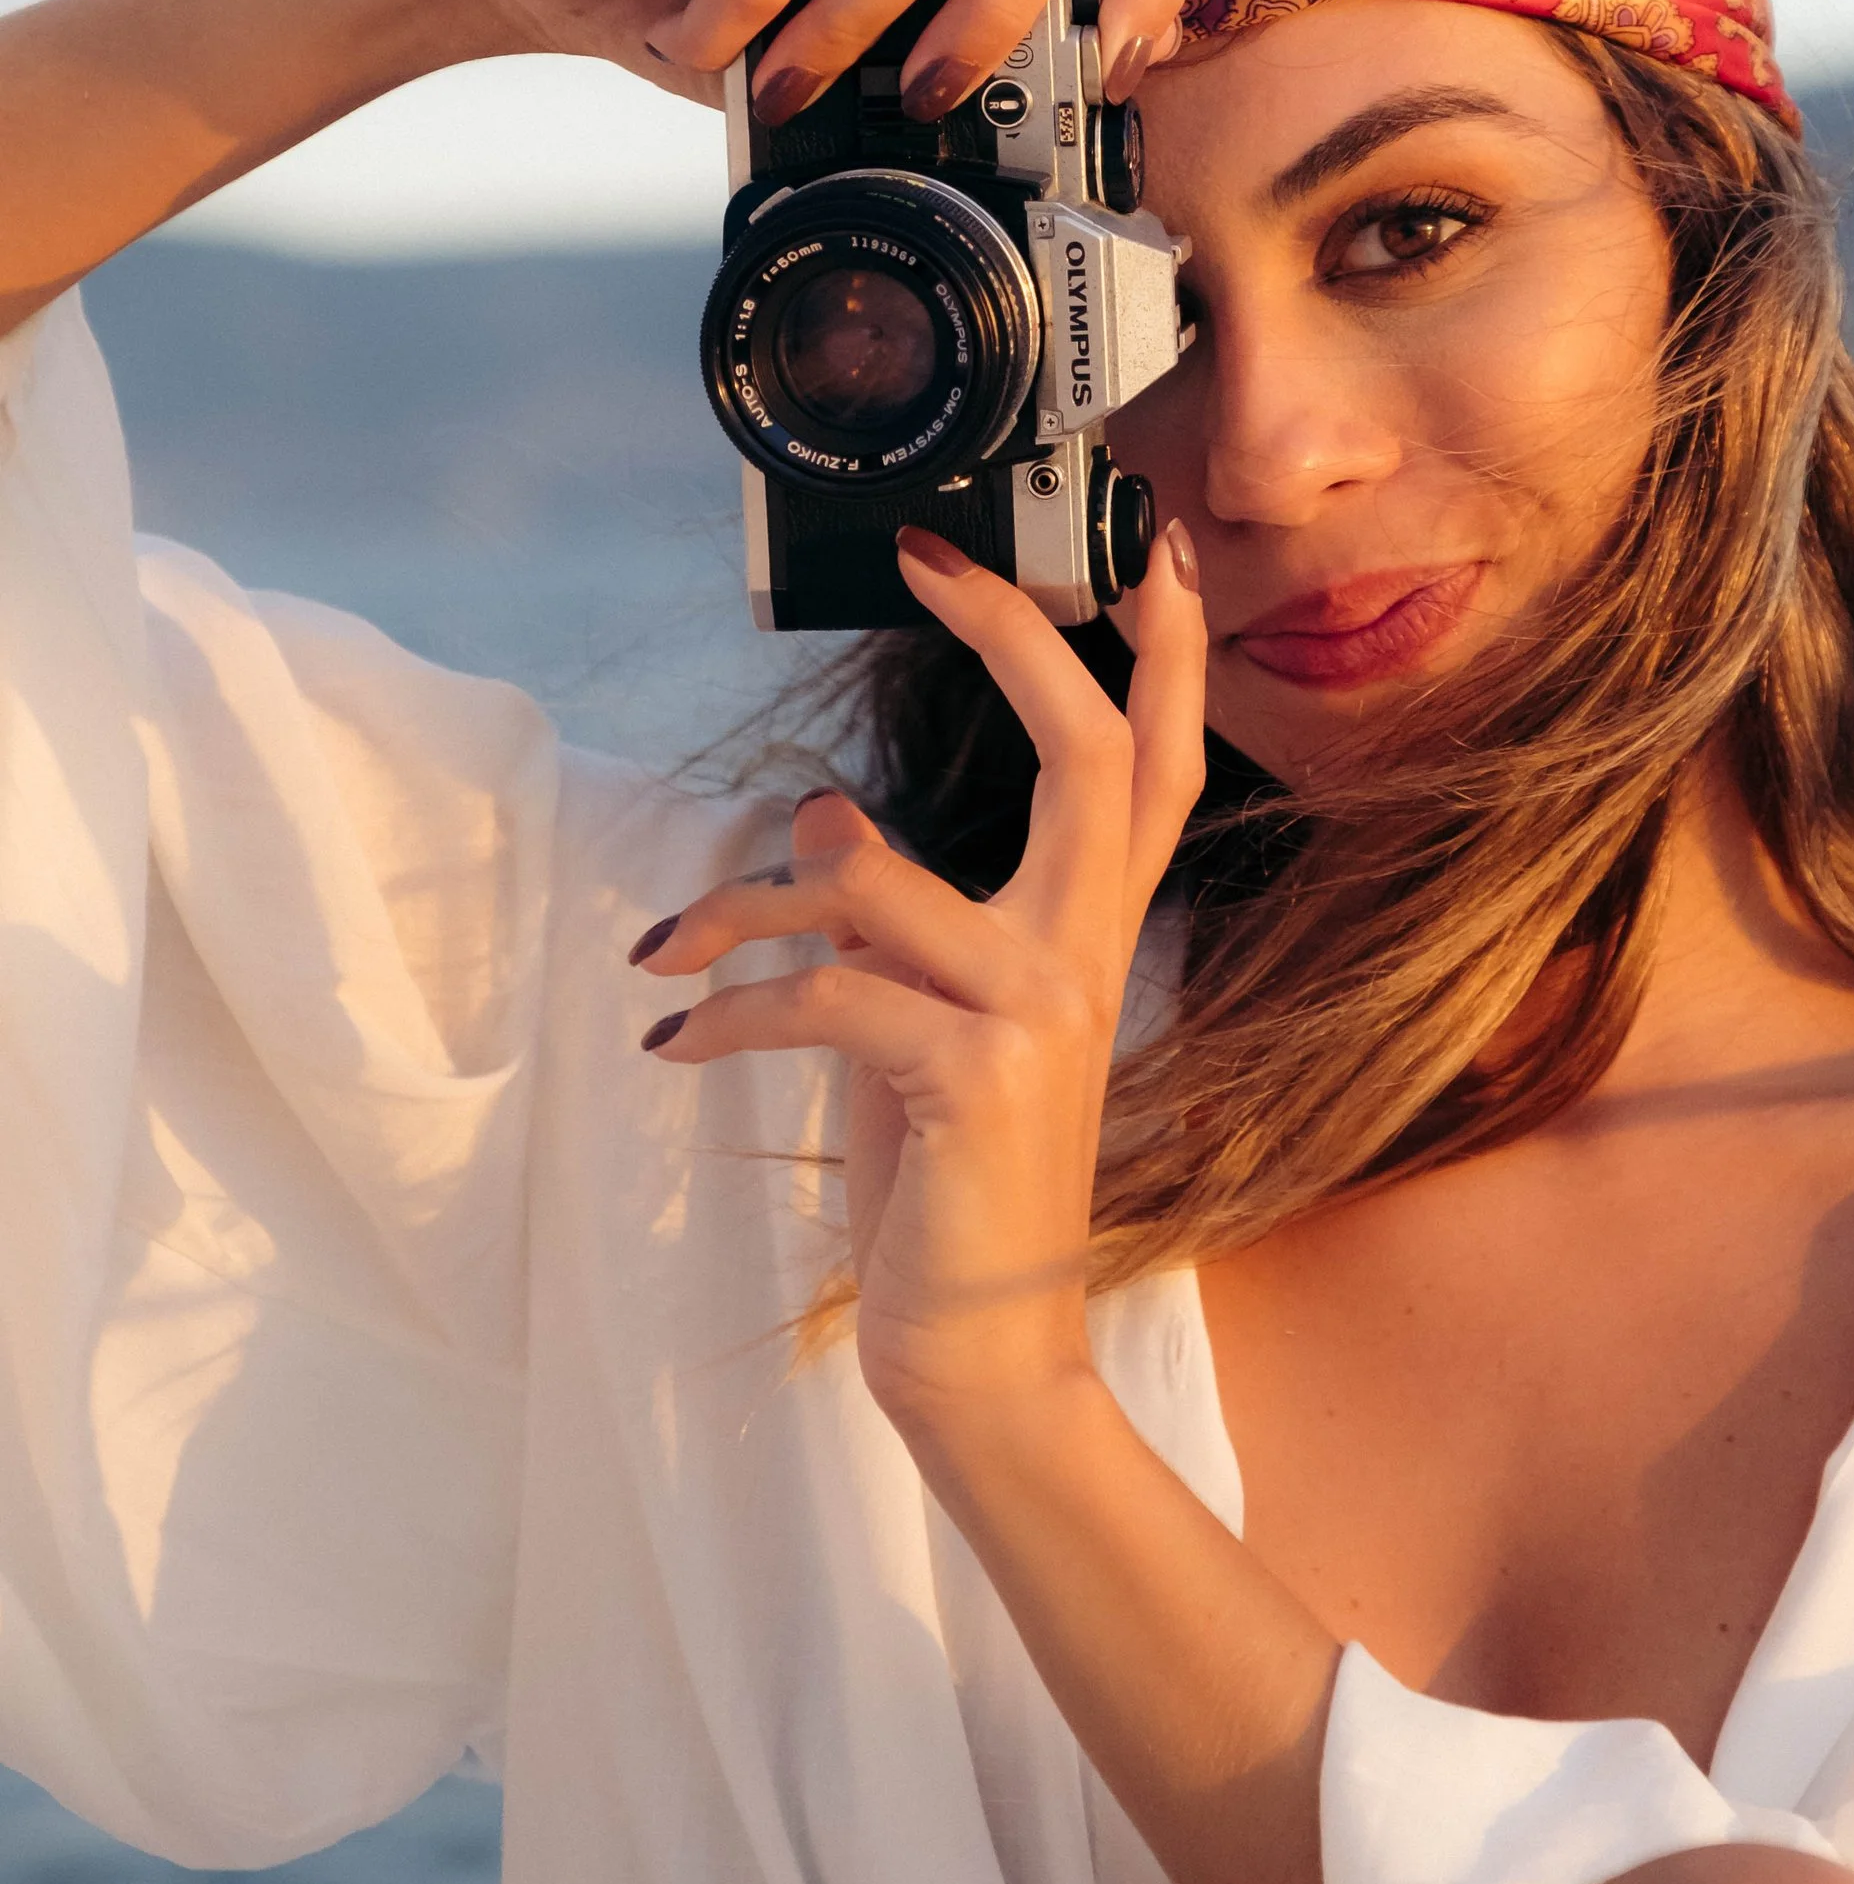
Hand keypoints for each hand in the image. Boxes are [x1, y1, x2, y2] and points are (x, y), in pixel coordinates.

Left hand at [628, 523, 1206, 1431]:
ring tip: (668, 946)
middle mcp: (1086, 957)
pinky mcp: (973, 1081)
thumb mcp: (923, 1020)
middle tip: (928, 555)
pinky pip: (823, 994)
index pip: (1156, 763)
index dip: (1153, 645)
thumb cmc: (945, 1175)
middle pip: (1093, 756)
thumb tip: (823, 815)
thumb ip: (891, 916)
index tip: (1125, 535)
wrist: (978, 1348)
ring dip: (745, 899)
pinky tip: (676, 1045)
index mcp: (1086, 933)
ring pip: (879, 877)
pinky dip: (726, 1011)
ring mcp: (1040, 1016)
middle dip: (1013, 635)